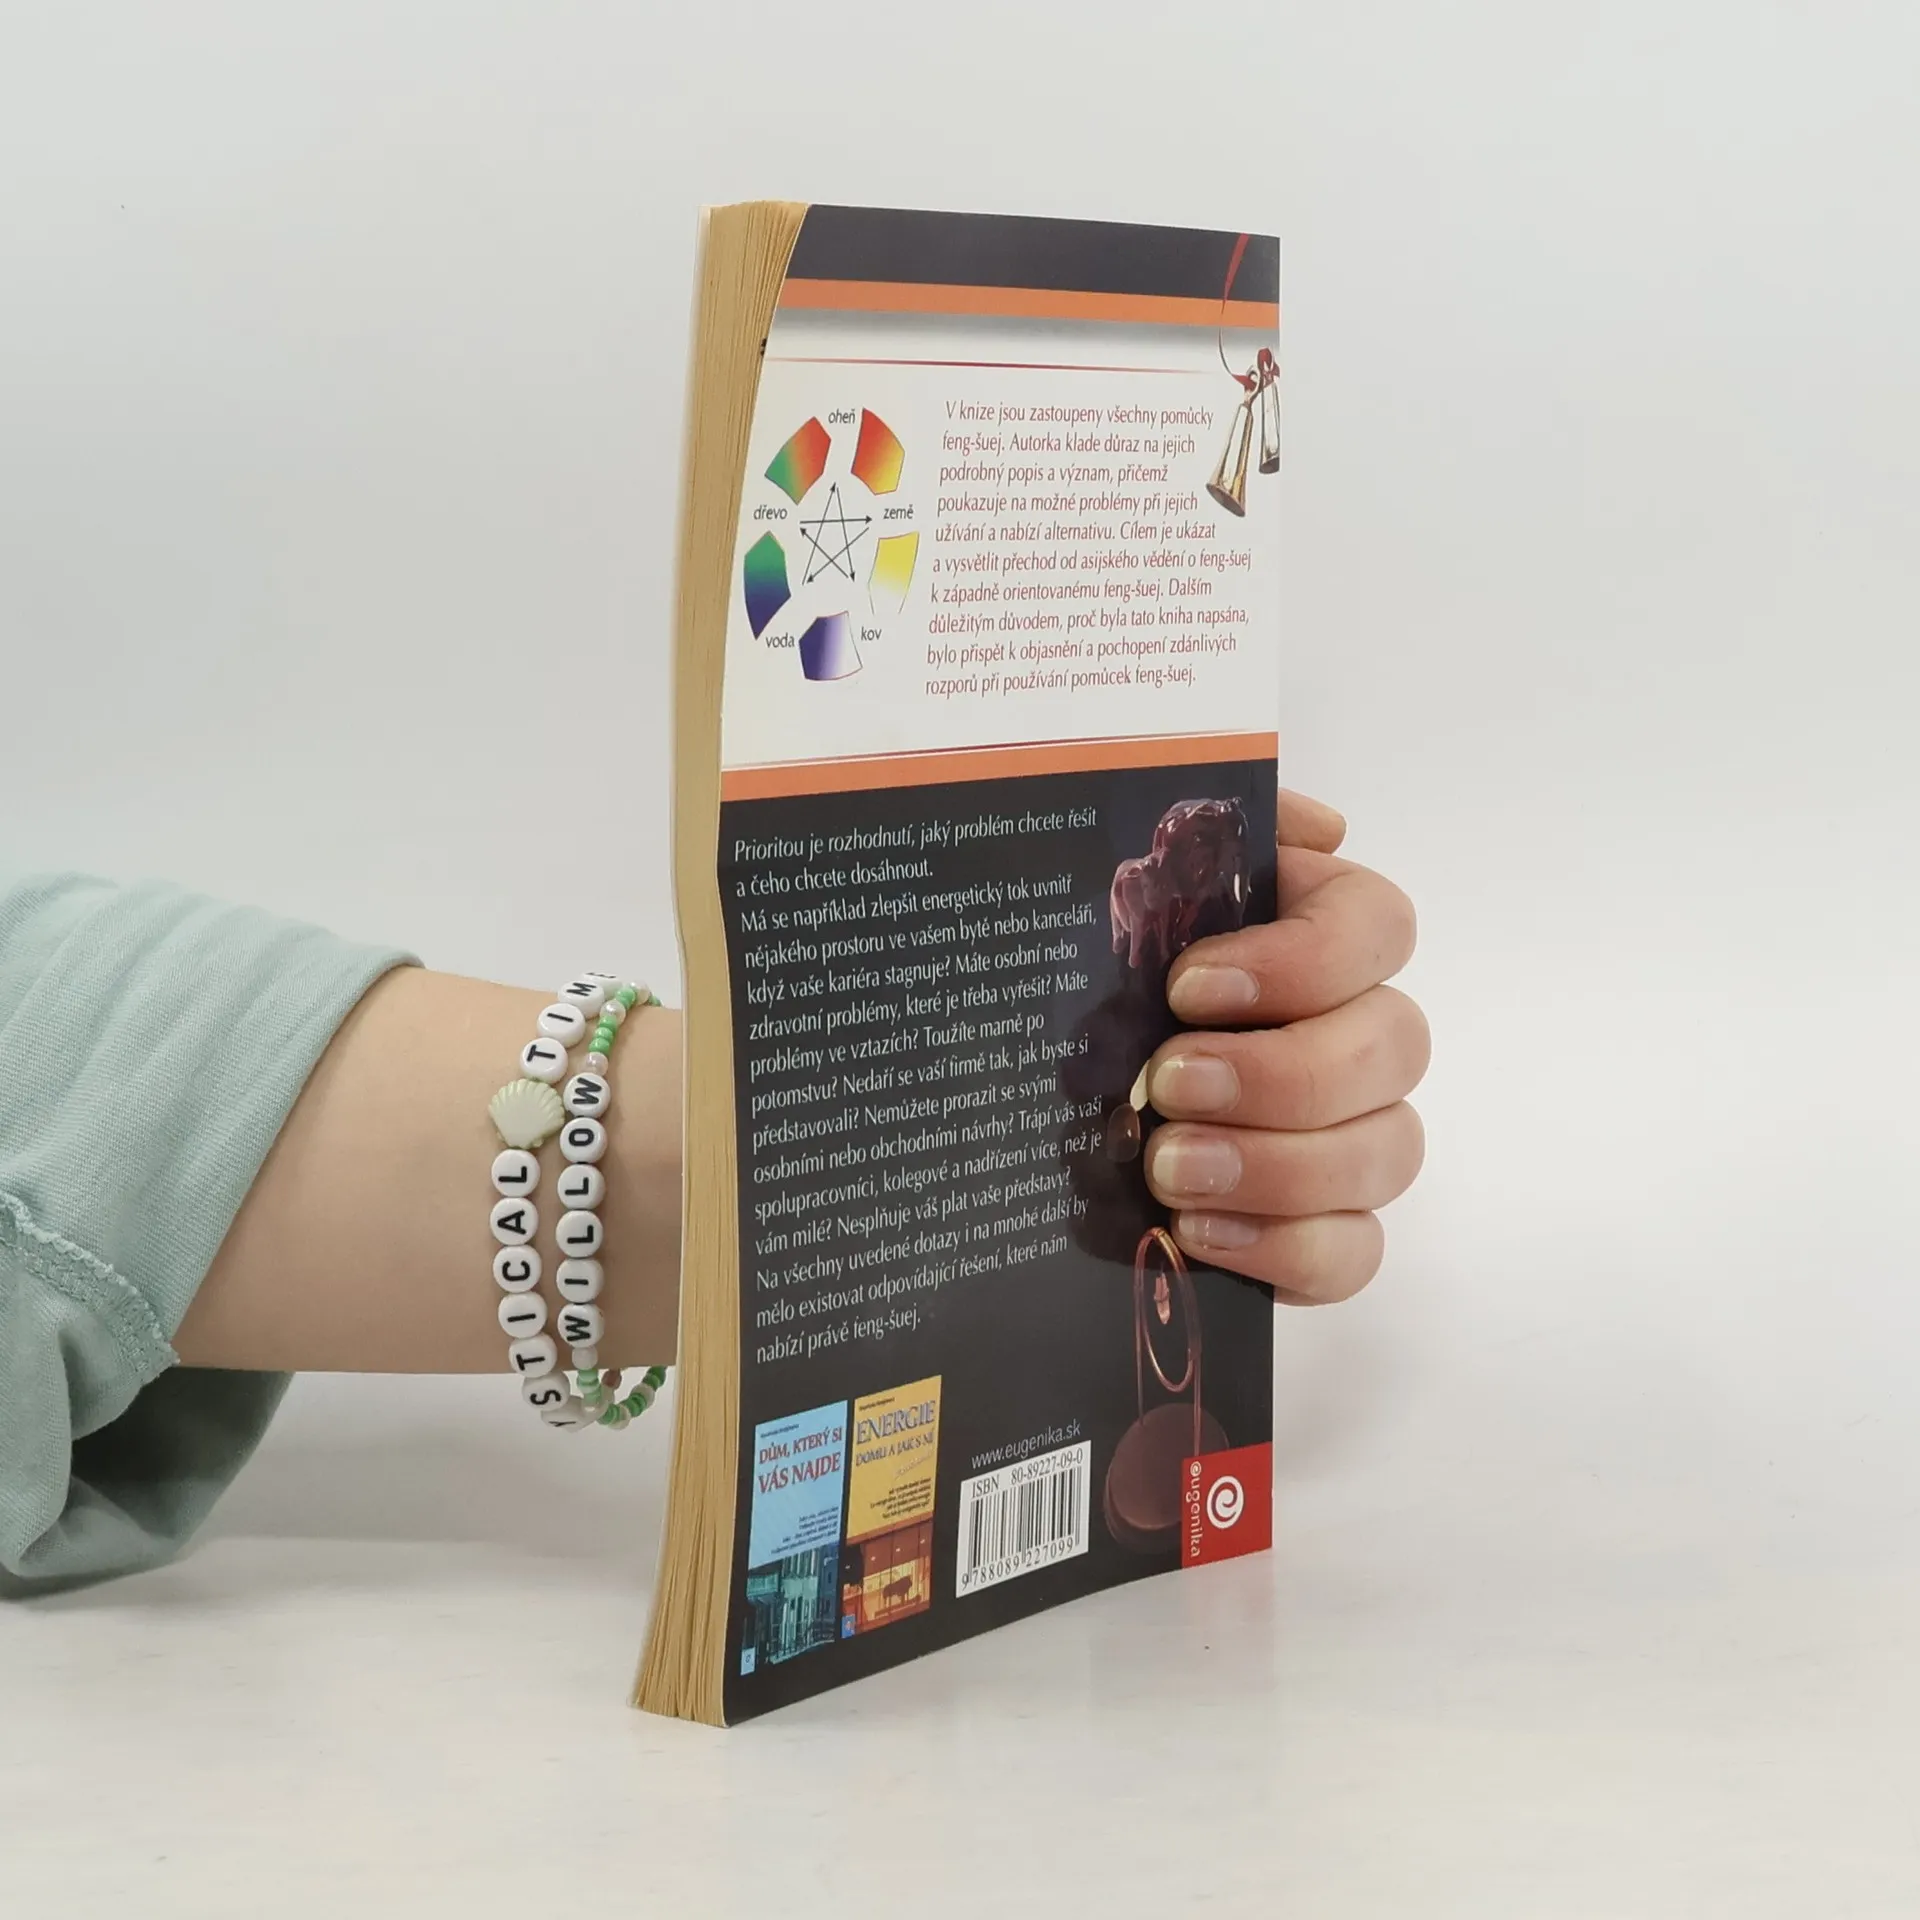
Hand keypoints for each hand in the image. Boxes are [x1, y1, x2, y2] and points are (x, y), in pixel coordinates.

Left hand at [1143, 791, 1427, 1302]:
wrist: (1034, 1084)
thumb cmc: (1096, 977)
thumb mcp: (1122, 885)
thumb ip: (1209, 831)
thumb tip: (1322, 828)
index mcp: (1318, 934)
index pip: (1379, 927)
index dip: (1303, 959)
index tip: (1189, 985)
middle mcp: (1356, 1032)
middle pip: (1394, 1046)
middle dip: (1281, 1072)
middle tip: (1169, 1084)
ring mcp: (1352, 1136)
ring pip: (1389, 1151)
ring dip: (1280, 1164)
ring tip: (1171, 1169)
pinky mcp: (1323, 1228)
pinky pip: (1356, 1250)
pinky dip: (1286, 1248)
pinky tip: (1201, 1230)